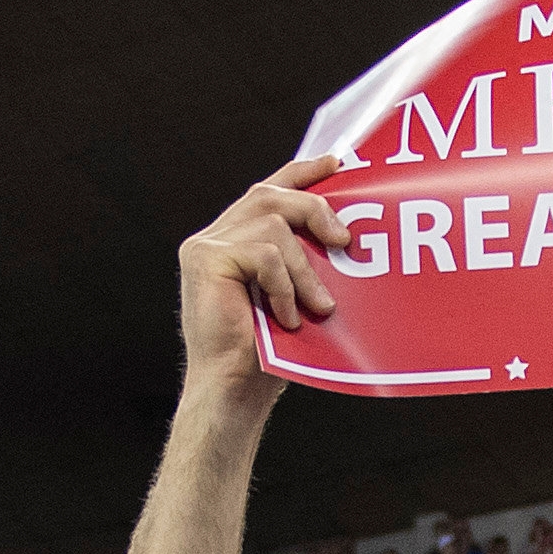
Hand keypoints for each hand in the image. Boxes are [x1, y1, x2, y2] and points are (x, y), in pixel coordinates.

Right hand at [177, 157, 350, 400]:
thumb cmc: (269, 352)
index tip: (339, 164)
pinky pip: (263, 254)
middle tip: (344, 243)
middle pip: (271, 195)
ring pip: (272, 225)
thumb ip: (305, 261)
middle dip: (315, 210)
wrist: (233, 389)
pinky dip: (285, 285)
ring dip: (305, 268)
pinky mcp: (205, 259)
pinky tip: (288, 317)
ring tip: (317, 306)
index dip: (304, 172)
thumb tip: (347, 235)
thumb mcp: (296, 296)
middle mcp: (216, 235)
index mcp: (235, 238)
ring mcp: (206, 245)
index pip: (270, 188)